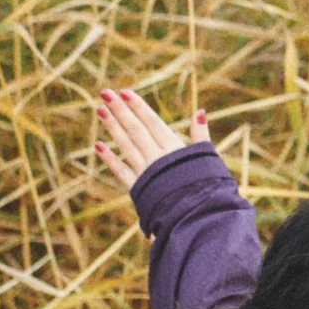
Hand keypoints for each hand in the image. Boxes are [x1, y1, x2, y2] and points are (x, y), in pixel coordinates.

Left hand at [94, 88, 209, 189]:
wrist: (199, 216)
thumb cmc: (209, 188)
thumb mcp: (208, 159)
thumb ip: (201, 135)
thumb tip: (200, 110)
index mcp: (174, 149)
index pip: (152, 122)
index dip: (138, 106)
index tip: (124, 91)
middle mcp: (157, 158)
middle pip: (136, 130)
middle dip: (120, 110)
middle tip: (105, 93)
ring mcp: (146, 173)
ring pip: (126, 146)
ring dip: (113, 127)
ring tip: (99, 110)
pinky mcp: (139, 190)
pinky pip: (121, 172)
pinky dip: (110, 160)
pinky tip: (99, 147)